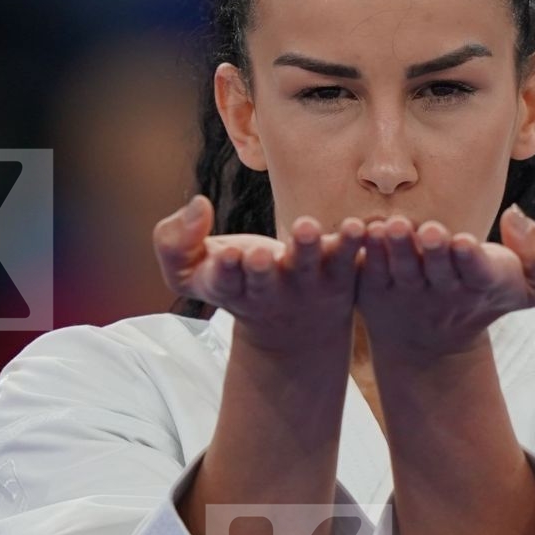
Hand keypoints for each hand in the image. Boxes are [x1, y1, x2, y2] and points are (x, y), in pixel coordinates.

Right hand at [154, 195, 368, 353]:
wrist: (292, 330)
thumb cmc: (234, 282)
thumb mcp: (190, 272)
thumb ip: (174, 242)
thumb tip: (198, 204)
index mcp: (229, 290)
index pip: (223, 284)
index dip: (225, 271)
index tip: (226, 256)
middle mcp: (268, 293)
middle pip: (263, 282)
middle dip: (260, 268)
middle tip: (259, 255)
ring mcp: (305, 286)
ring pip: (307, 268)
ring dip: (306, 247)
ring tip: (306, 227)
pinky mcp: (339, 277)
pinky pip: (348, 259)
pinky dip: (353, 244)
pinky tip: (360, 226)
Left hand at [355, 204, 534, 359]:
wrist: (434, 344)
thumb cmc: (483, 294)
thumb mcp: (528, 285)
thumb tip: (517, 217)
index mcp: (483, 285)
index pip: (479, 272)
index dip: (471, 258)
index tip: (465, 242)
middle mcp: (445, 292)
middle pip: (439, 269)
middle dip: (435, 249)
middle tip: (430, 230)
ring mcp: (409, 293)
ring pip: (403, 270)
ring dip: (397, 248)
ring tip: (393, 227)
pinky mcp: (377, 291)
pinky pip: (371, 271)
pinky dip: (367, 253)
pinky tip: (362, 232)